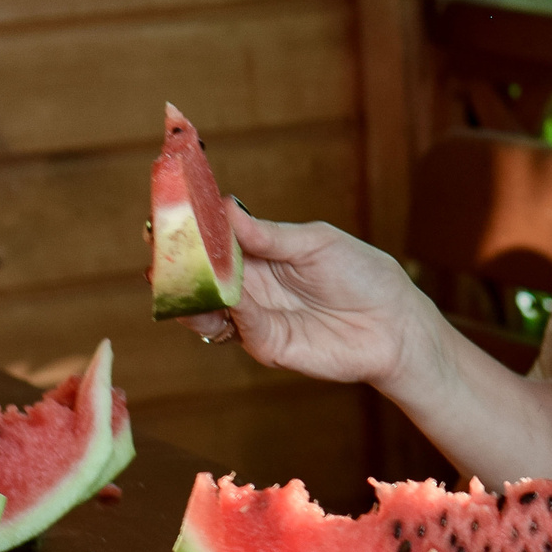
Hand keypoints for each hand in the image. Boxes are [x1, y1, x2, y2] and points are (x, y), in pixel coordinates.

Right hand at [176, 198, 417, 388]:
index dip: (192, 228)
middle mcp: (252, 285)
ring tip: (172, 273)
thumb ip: (269, 235)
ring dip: (188, 289)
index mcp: (262, 252)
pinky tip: (225, 293)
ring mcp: (255, 316)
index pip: (217, 238)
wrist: (394, 325)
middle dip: (177, 259)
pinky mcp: (265, 344)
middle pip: (203, 272)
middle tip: (156, 243)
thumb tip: (227, 208)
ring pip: (207, 304)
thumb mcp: (316, 243)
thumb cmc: (363, 275)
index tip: (167, 212)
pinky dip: (227, 309)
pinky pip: (237, 325)